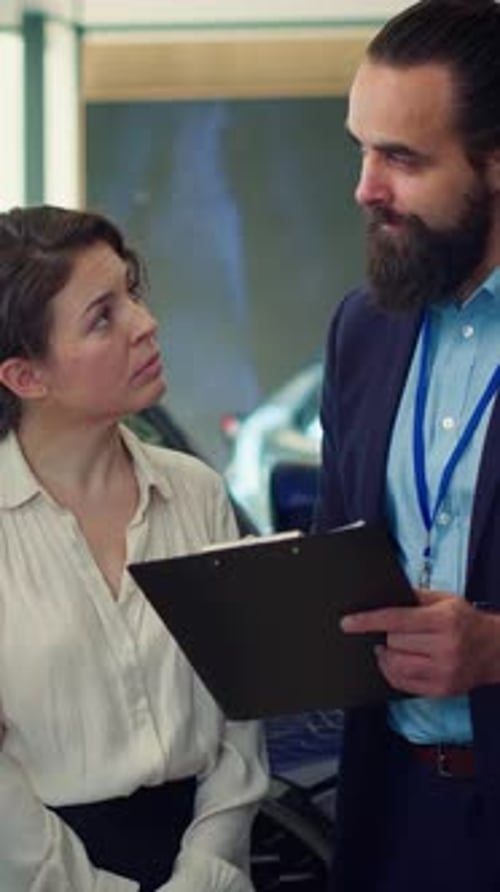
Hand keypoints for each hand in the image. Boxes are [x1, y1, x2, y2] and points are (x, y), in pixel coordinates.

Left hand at [340, 589, 499, 696]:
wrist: (494, 649)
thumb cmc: (465, 620)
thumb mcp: (445, 599)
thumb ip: (414, 596)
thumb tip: (382, 596)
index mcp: (443, 620)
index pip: (396, 620)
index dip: (368, 621)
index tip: (346, 623)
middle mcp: (445, 647)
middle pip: (394, 643)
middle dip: (386, 636)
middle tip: (388, 633)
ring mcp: (444, 672)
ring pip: (396, 666)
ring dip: (386, 656)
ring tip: (387, 648)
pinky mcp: (442, 690)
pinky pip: (404, 685)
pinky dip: (392, 673)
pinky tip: (395, 662)